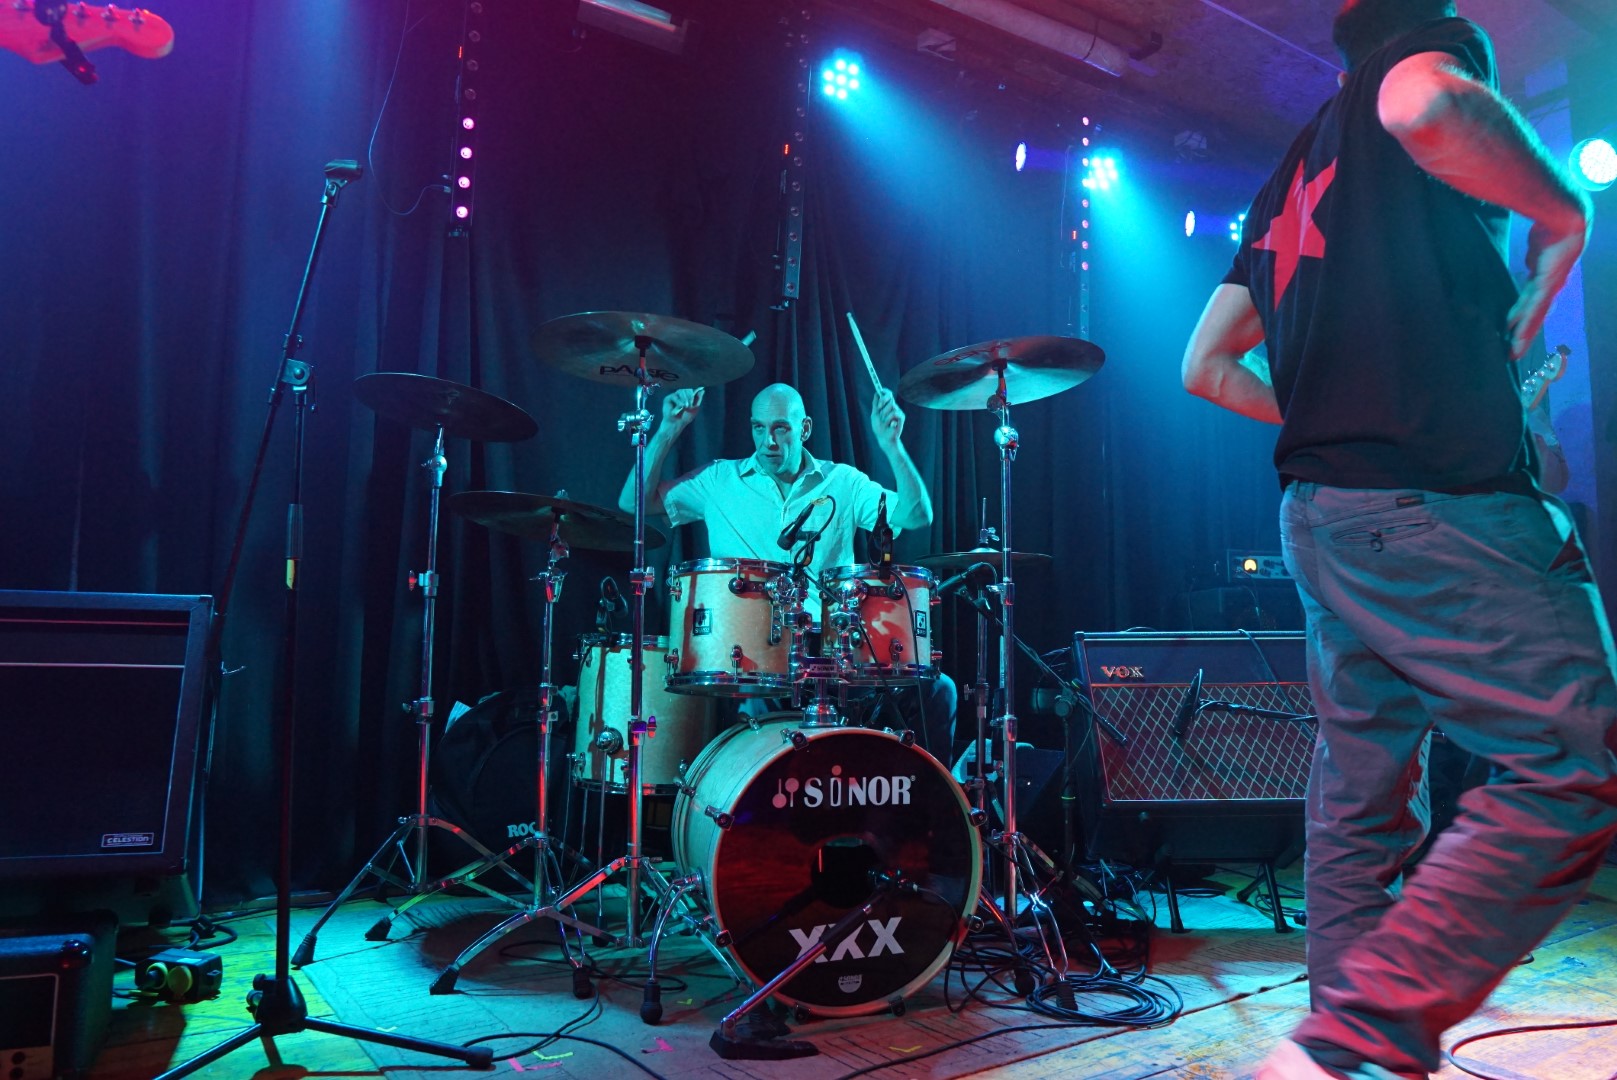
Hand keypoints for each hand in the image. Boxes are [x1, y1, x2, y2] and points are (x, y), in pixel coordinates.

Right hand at [660, 387, 703, 436]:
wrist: (677, 424)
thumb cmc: (686, 417)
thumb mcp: (695, 408)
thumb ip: (698, 399)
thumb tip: (703, 390)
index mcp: (687, 395)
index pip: (691, 388)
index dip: (694, 391)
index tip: (696, 395)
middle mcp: (681, 394)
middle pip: (686, 388)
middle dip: (690, 395)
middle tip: (690, 404)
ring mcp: (675, 396)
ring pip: (680, 391)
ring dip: (684, 398)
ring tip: (685, 406)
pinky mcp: (668, 398)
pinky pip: (674, 396)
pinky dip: (678, 401)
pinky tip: (681, 406)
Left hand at [870, 387, 904, 451]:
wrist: (883, 437)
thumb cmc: (878, 427)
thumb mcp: (874, 415)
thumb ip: (875, 404)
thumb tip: (876, 393)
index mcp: (886, 405)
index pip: (888, 394)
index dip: (884, 391)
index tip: (880, 391)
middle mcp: (893, 406)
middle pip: (889, 397)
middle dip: (882, 403)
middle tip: (879, 410)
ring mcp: (898, 411)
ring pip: (891, 405)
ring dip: (885, 415)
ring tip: (884, 422)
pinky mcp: (902, 416)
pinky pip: (895, 413)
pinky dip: (890, 419)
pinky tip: (890, 425)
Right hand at [1508, 208, 1589, 359]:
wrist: (1566, 218)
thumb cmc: (1553, 225)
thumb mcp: (1540, 245)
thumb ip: (1534, 257)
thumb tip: (1531, 261)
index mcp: (1549, 276)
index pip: (1534, 300)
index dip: (1525, 315)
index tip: (1512, 327)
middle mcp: (1552, 285)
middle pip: (1536, 313)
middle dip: (1525, 332)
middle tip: (1515, 350)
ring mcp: (1551, 286)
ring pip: (1535, 316)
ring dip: (1525, 334)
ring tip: (1515, 350)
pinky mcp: (1547, 285)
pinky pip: (1534, 309)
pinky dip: (1526, 325)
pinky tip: (1517, 337)